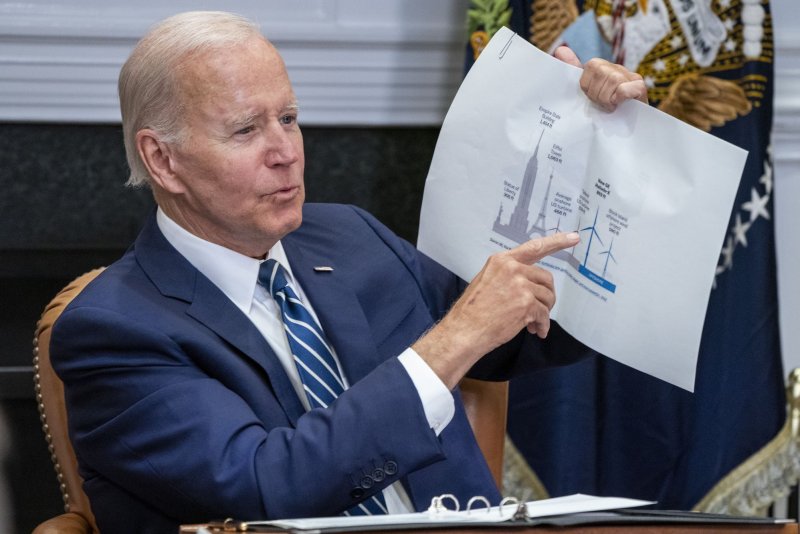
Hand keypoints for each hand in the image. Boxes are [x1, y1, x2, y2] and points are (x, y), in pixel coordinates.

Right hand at [413, 232, 579, 388]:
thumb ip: (509, 276)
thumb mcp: (487, 281)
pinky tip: (535, 332)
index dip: (557, 242)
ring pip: (547, 297)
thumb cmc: (473, 310)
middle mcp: (512, 268)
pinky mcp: (526, 303)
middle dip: (546, 296)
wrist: (464, 330)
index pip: (535, 247)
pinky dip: (542, 325)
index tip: (574, 237)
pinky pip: (544, 314)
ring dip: (543, 313)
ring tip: (533, 324)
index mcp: (502, 260)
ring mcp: (520, 285)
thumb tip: (531, 285)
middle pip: (546, 278)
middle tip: (540, 311)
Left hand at [554, 46, 647, 111]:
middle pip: (600, 71)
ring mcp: (631, 76)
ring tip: (610, 107)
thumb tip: (560, 49)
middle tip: (601, 104)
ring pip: (612, 79)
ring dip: (607, 99)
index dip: (587, 85)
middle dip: (596, 93)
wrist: (626, 130)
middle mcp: (618, 69)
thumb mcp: (586, 93)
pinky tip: (619, 105)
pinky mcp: (640, 87)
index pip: (591, 66)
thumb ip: (573, 71)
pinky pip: (625, 88)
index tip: (591, 98)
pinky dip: (619, 98)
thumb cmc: (602, 112)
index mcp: (603, 68)